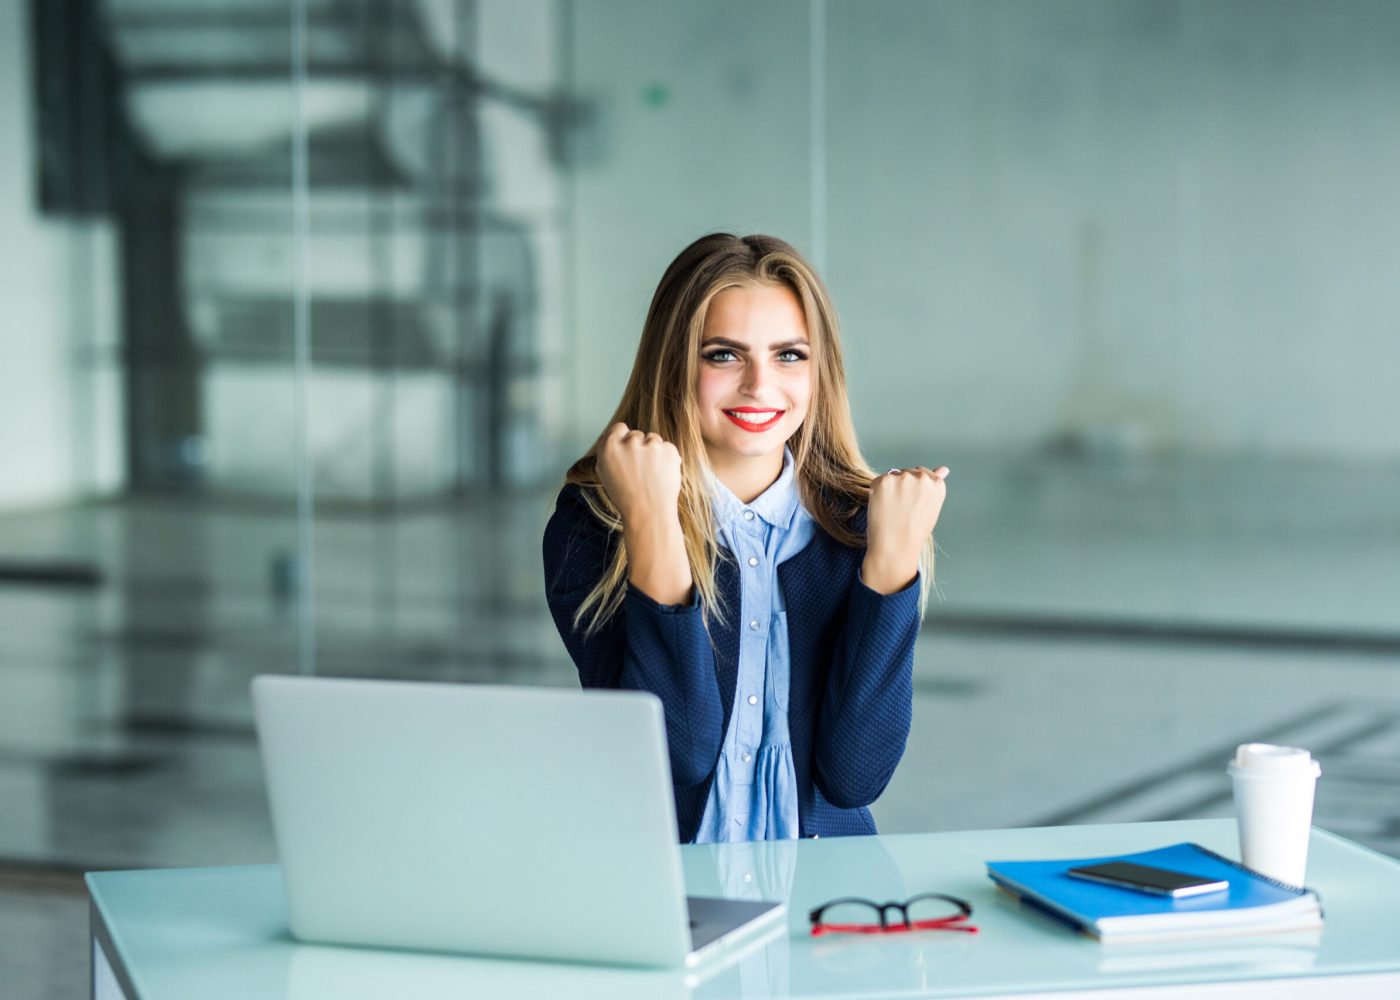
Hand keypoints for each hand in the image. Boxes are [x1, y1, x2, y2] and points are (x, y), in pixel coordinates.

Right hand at [595, 423, 690, 603]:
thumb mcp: (606, 475)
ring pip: (653, 439)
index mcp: (609, 448)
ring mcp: (650, 445)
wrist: (649, 514)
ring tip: (652, 474)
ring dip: (654, 451)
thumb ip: (609, 454)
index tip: (628, 450)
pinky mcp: (668, 450)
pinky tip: (662, 474)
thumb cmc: (626, 498)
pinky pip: (667, 447)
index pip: (618, 428)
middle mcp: (628, 443)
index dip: (624, 439)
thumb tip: (615, 439)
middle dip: (640, 447)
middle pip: (636, 434)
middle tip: (641, 470)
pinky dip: (668, 458)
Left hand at [862, 465, 948, 593]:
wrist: (896, 547)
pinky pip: (878, 482)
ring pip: (892, 476)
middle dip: (902, 487)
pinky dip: (877, 493)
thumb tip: (944, 469)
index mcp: (937, 484)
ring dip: (889, 489)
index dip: (914, 490)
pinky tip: (882, 508)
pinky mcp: (884, 481)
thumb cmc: (914, 531)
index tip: (911, 505)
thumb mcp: (930, 507)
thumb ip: (934, 486)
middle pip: (907, 473)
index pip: (922, 474)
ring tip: (892, 511)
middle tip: (901, 510)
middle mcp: (922, 478)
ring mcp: (903, 478)